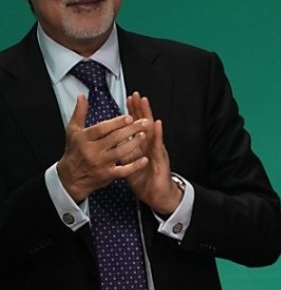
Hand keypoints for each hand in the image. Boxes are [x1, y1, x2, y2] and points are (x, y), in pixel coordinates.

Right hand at [56, 95, 149, 201]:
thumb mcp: (73, 130)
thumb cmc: (74, 150)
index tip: (129, 117)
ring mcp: (100, 163)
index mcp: (84, 138)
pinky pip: (123, 170)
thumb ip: (79, 112)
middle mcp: (92, 151)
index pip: (102, 129)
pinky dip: (134, 165)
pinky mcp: (107, 174)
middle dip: (130, 130)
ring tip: (145, 135)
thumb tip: (82, 96)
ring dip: (134, 144)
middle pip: (114, 139)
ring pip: (120, 153)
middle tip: (144, 122)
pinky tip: (145, 159)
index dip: (116, 123)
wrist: (70, 177)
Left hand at [125, 92, 181, 214]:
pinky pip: (158, 145)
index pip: (136, 125)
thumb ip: (123, 152)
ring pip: (152, 130)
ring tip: (146, 103)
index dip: (132, 112)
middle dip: (139, 108)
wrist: (157, 194)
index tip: (128, 99)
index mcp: (141, 145)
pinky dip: (158, 134)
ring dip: (148, 115)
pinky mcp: (161, 159)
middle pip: (144, 123)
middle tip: (136, 94)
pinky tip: (157, 124)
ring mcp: (156, 150)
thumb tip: (111, 142)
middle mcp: (150, 145)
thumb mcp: (130, 164)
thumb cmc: (144, 180)